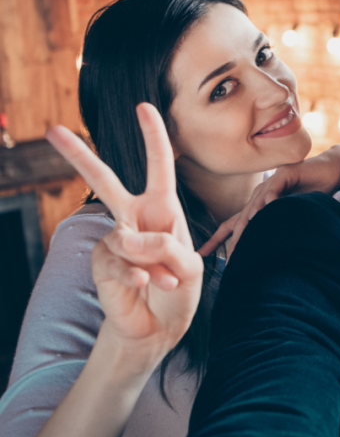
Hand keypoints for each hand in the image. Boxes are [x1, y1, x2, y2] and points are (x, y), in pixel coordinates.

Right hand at [46, 105, 203, 370]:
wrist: (160, 328)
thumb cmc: (178, 289)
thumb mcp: (189, 264)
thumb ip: (165, 246)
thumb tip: (125, 237)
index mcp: (162, 210)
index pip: (158, 167)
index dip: (153, 137)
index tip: (144, 107)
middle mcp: (133, 219)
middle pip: (103, 181)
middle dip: (78, 155)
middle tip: (52, 129)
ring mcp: (114, 241)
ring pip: (128, 237)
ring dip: (155, 262)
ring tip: (163, 280)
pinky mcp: (102, 264)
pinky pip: (120, 261)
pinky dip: (139, 276)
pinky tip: (144, 286)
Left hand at [199, 144, 339, 256]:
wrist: (330, 171)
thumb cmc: (312, 194)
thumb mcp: (292, 216)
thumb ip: (278, 229)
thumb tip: (270, 255)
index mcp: (258, 206)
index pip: (233, 225)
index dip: (216, 240)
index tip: (201, 255)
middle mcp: (260, 195)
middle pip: (241, 219)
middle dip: (233, 240)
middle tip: (230, 260)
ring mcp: (271, 184)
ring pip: (255, 204)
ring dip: (249, 221)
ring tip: (243, 238)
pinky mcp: (285, 174)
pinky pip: (275, 187)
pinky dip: (270, 197)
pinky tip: (267, 205)